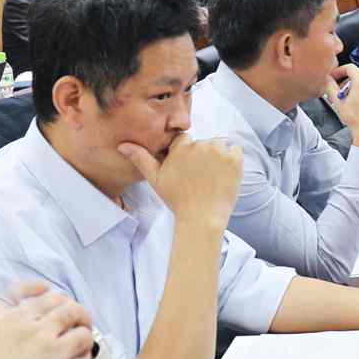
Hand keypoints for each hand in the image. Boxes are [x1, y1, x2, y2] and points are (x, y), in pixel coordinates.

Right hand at [0, 285, 95, 358]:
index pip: (17, 293)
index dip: (32, 291)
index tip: (42, 292)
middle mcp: (16, 320)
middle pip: (49, 300)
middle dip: (62, 304)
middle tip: (69, 313)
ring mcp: (36, 334)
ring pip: (69, 312)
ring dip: (80, 317)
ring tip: (84, 324)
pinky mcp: (53, 352)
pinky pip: (80, 337)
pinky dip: (86, 339)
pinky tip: (85, 347)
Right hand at [119, 133, 241, 229]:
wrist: (201, 218)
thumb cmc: (177, 199)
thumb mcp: (155, 179)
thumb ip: (141, 158)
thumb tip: (123, 145)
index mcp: (181, 147)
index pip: (185, 140)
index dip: (187, 154)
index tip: (188, 169)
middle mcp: (200, 145)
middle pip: (204, 142)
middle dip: (202, 156)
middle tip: (199, 177)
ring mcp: (219, 152)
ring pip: (219, 144)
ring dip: (218, 155)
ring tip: (211, 176)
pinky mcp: (235, 159)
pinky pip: (235, 149)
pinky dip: (232, 159)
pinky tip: (223, 175)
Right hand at [325, 64, 358, 152]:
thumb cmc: (355, 119)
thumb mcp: (337, 101)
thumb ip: (329, 86)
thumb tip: (326, 79)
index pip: (350, 68)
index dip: (339, 71)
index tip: (335, 77)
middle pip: (357, 76)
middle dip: (346, 82)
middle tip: (339, 93)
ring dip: (356, 89)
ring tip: (350, 101)